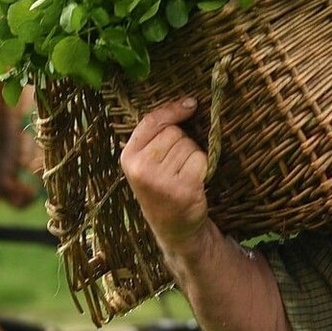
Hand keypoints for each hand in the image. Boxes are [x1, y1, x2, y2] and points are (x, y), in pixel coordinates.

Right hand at [120, 99, 209, 249]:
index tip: (191, 104)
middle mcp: (141, 168)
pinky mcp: (182, 189)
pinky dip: (203, 167)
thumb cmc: (162, 188)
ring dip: (193, 156)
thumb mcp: (146, 162)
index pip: (151, 121)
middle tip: (176, 165)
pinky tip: (193, 181)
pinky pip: (200, 159)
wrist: (173, 227)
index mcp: (128, 157)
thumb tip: (188, 103)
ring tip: (183, 174)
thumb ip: (155, 136)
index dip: (172, 110)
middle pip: (173, 132)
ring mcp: (161, 180)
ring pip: (189, 145)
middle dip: (182, 142)